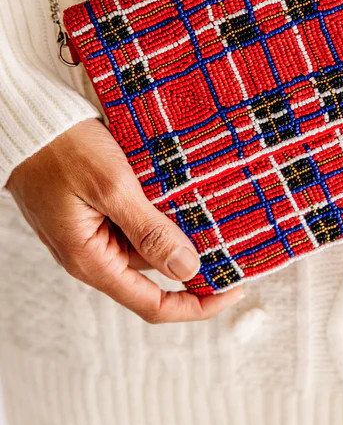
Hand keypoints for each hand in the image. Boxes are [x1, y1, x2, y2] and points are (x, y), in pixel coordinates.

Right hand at [6, 117, 243, 321]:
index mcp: (91, 260)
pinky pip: (136, 222)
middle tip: (232, 239)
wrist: (27, 119)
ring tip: (209, 206)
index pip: (152, 305)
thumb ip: (150, 231)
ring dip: (178, 229)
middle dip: (193, 260)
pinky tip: (180, 193)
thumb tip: (187, 270)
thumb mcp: (113, 187)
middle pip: (155, 275)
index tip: (233, 290)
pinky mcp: (96, 212)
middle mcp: (92, 255)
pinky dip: (161, 212)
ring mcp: (93, 233)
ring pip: (148, 244)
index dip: (197, 305)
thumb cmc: (61, 148)